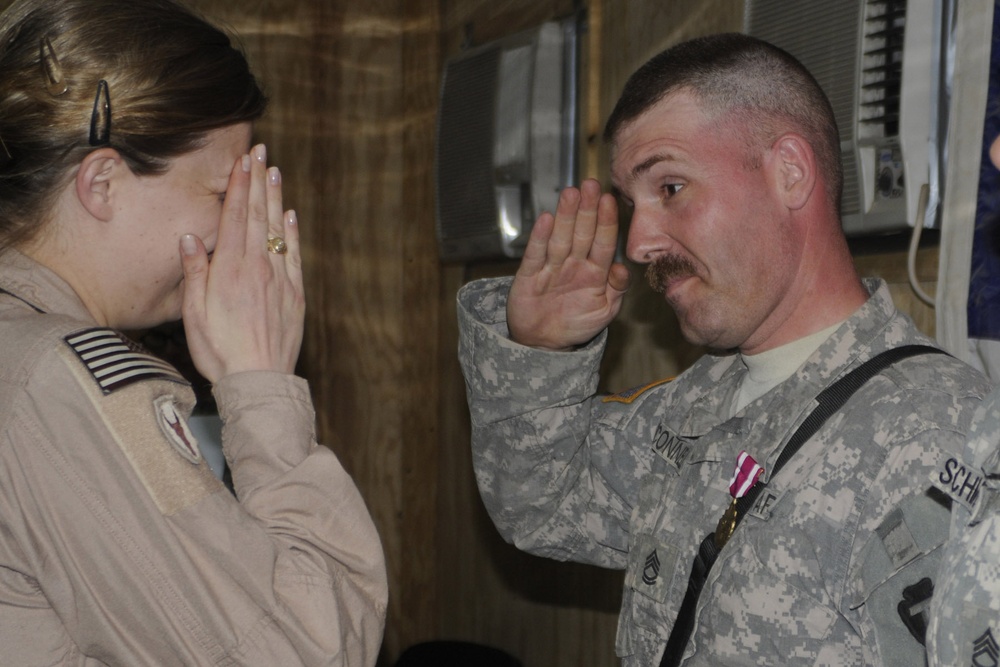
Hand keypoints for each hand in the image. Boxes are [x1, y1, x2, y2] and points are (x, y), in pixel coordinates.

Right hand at [179, 144, 304, 382]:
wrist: (259, 379)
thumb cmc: (220, 351)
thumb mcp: (193, 314)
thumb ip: (195, 272)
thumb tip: (191, 237)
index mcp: (231, 269)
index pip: (235, 217)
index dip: (239, 186)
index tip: (243, 161)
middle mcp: (259, 268)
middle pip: (258, 216)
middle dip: (258, 181)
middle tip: (261, 152)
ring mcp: (280, 279)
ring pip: (278, 230)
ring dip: (276, 199)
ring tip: (275, 172)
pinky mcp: (295, 294)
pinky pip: (294, 254)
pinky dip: (292, 232)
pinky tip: (290, 215)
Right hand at [507, 178, 630, 350]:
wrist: (543, 343)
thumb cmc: (577, 324)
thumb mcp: (604, 311)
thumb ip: (616, 290)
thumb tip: (623, 269)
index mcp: (594, 272)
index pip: (603, 242)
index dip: (606, 222)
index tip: (609, 201)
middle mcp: (573, 265)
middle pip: (582, 233)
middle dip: (587, 209)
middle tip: (590, 184)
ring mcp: (551, 268)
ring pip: (560, 238)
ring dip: (565, 216)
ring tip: (570, 193)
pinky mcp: (529, 276)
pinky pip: (535, 255)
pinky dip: (539, 238)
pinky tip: (545, 219)